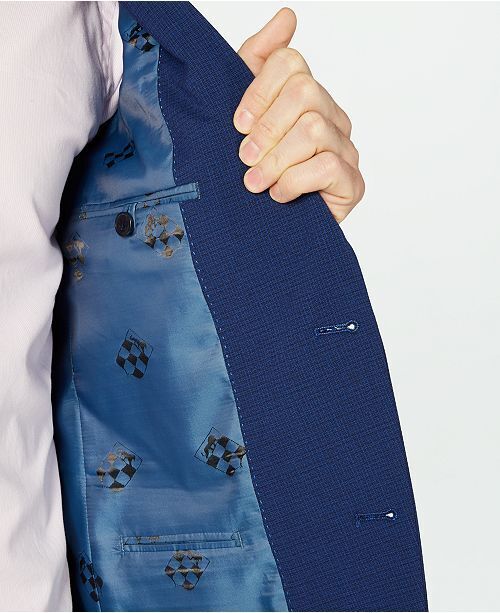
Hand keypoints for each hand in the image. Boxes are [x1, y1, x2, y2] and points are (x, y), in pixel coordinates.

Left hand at [235, 8, 363, 222]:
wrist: (266, 227)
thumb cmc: (256, 170)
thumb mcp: (246, 117)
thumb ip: (259, 62)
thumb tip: (287, 16)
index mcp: (306, 96)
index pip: (291, 63)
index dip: (258, 91)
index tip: (237, 125)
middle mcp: (331, 115)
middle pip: (305, 92)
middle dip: (266, 129)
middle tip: (244, 158)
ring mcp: (346, 148)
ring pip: (314, 130)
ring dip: (275, 160)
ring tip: (255, 183)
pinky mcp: (352, 183)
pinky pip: (328, 167)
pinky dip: (294, 182)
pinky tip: (279, 196)